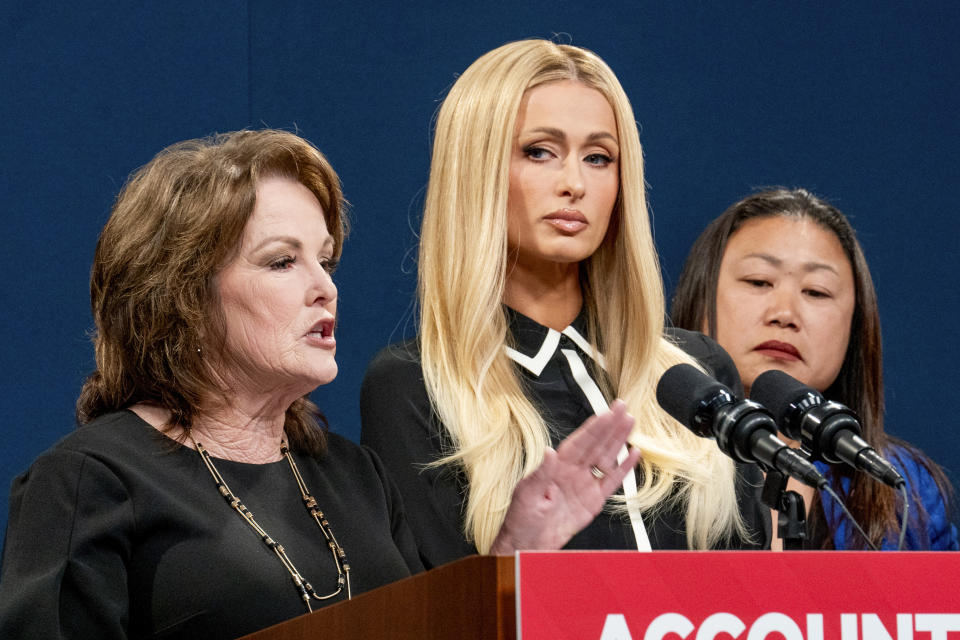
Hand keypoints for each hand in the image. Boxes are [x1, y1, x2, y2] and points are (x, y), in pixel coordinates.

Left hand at [489, 399, 640, 553]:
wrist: (528, 544)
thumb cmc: (521, 518)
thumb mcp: (527, 494)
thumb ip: (541, 473)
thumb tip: (549, 452)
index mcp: (556, 466)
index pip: (579, 442)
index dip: (594, 427)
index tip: (607, 413)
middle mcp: (572, 471)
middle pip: (595, 444)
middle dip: (610, 425)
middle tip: (623, 407)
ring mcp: (584, 484)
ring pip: (606, 457)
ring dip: (618, 440)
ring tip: (630, 422)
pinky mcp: (593, 501)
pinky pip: (611, 481)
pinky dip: (624, 468)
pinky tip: (634, 454)